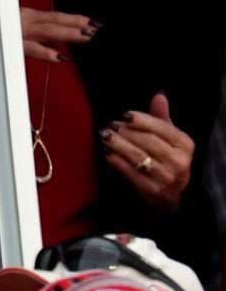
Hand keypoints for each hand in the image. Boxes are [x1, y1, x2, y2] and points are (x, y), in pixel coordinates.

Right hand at [20, 7, 98, 61]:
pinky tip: (60, 57)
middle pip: (56, 20)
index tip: (95, 23)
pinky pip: (32, 49)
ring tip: (86, 37)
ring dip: (68, 33)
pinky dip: (46, 53)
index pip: (58, 16)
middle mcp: (27, 21)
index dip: (77, 19)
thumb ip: (45, 34)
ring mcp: (21, 33)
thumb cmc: (2, 32)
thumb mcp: (24, 28)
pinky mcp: (15, 46)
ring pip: (48, 31)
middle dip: (78, 24)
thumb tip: (68, 37)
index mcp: (31, 16)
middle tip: (96, 29)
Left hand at [99, 92, 193, 212]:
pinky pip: (130, 172)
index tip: (124, 115)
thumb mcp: (171, 139)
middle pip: (148, 141)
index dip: (141, 120)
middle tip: (110, 125)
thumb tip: (159, 95)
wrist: (174, 195)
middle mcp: (179, 161)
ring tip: (105, 136)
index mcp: (185, 145)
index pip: (162, 128)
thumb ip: (162, 118)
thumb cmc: (168, 159)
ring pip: (138, 156)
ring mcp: (166, 177)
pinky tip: (106, 152)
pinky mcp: (152, 190)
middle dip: (126, 132)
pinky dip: (116, 161)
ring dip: (118, 144)